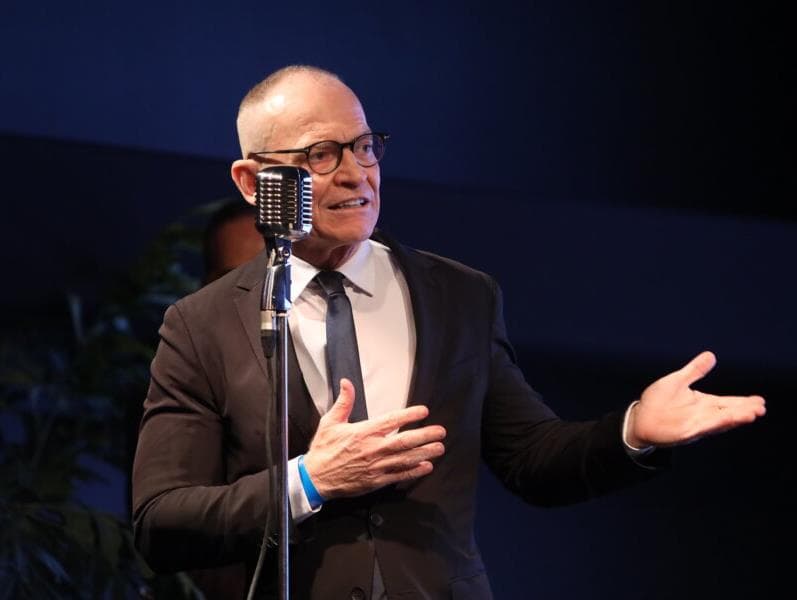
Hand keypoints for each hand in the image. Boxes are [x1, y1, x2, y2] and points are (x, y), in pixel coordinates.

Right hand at [303, 379, 446, 498]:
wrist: (316, 478)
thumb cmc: (324, 450)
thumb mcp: (330, 422)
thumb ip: (343, 402)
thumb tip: (346, 383)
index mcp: (363, 432)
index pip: (391, 421)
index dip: (409, 415)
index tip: (423, 411)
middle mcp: (372, 449)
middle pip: (404, 441)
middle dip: (425, 435)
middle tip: (440, 431)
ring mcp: (376, 466)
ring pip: (406, 459)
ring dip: (425, 453)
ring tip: (439, 447)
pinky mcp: (376, 481)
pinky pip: (399, 475)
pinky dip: (414, 471)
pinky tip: (426, 467)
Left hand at [626, 351, 765, 447]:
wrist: (640, 418)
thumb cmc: (658, 400)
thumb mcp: (678, 381)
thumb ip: (694, 370)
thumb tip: (711, 355)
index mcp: (703, 403)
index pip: (728, 403)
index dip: (743, 402)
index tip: (760, 401)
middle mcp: (703, 415)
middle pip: (728, 413)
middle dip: (744, 411)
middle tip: (761, 408)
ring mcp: (695, 424)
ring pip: (719, 422)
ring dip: (735, 419)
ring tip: (751, 414)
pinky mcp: (686, 432)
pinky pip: (703, 428)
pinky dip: (715, 424)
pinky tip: (726, 420)